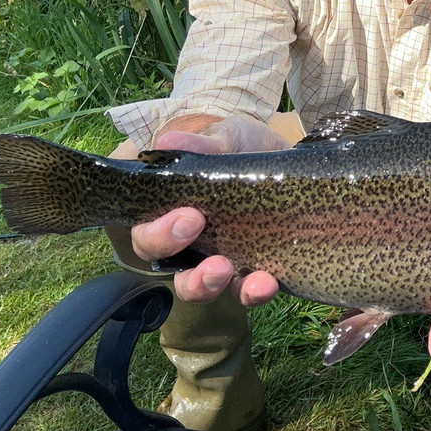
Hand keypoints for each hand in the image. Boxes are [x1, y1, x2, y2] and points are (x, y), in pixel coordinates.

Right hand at [128, 113, 291, 306]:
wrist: (283, 151)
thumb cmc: (239, 146)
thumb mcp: (225, 138)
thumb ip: (202, 145)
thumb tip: (168, 142)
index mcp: (171, 215)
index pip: (148, 236)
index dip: (160, 235)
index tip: (190, 217)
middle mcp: (191, 246)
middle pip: (177, 275)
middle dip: (191, 275)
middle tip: (217, 260)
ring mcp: (223, 260)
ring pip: (208, 289)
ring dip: (218, 287)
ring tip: (238, 275)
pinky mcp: (256, 267)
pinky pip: (249, 291)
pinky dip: (256, 291)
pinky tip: (268, 282)